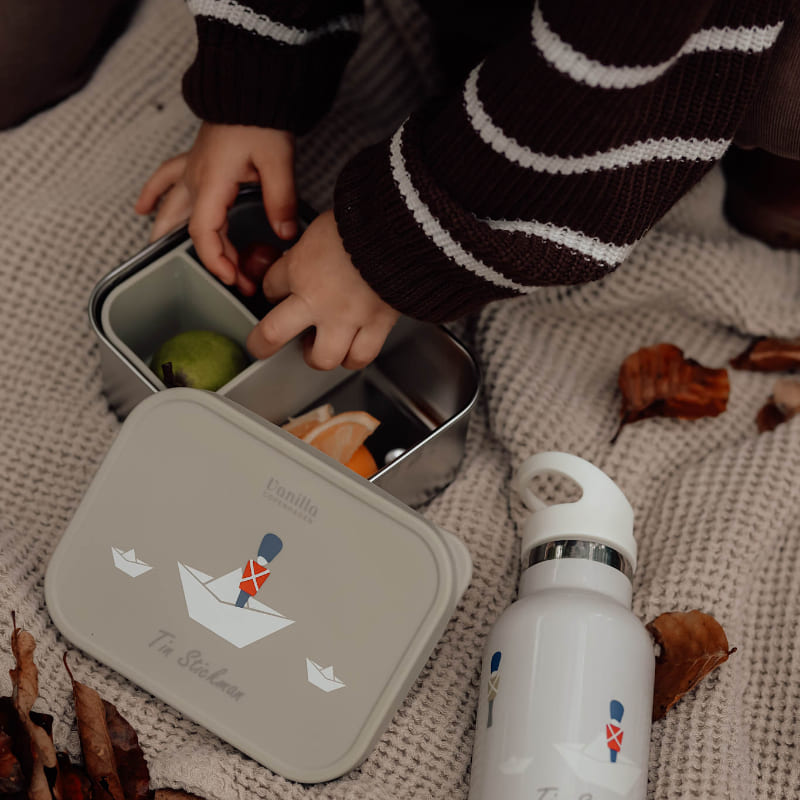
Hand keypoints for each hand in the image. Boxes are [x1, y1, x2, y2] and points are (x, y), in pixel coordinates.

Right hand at [134, 122, 296, 295]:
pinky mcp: (195, 160)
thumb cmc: (260, 118)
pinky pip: (164, 179)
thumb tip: (285, 233)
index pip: (204, 233)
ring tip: (179, 261)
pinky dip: (153, 195)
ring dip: (174, 237)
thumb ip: (281, 201)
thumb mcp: (278, 161)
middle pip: (191, 229)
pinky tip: (143, 209)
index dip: (216, 260)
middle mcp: (195, 179)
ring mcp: (191, 169)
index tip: (233, 278)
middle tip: (231, 278)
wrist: (249, 85)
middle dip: (209, 258)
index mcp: (212, 183)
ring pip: (172, 210)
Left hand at [247, 210, 399, 369]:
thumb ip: (312, 245)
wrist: (403, 230)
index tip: (276, 292)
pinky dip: (355, 356)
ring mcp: (346, 317)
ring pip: (322, 358)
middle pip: (273, 334)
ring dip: (318, 356)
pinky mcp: (376, 326)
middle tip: (263, 346)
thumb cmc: (367, 220)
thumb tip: (311, 252)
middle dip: (263, 344)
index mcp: (300, 266)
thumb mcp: (324, 224)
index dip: (270, 291)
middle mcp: (317, 298)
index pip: (269, 287)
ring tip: (320, 349)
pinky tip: (353, 351)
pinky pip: (361, 355)